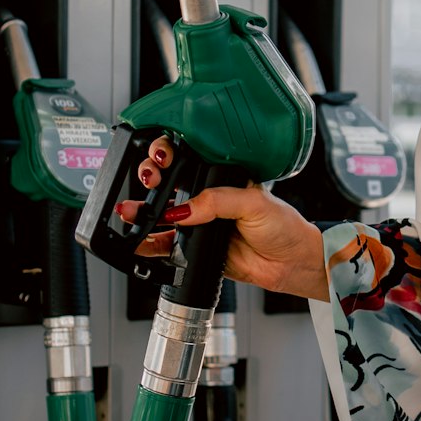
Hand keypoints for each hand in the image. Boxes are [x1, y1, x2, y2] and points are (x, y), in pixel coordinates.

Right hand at [116, 136, 328, 301]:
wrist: (291, 262)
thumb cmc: (284, 226)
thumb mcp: (254, 202)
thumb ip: (218, 202)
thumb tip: (185, 210)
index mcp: (221, 179)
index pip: (188, 161)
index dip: (169, 157)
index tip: (160, 161)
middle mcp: (207, 199)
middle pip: (168, 186)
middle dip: (150, 181)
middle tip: (148, 184)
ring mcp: (200, 225)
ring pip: (162, 216)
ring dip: (142, 213)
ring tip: (129, 211)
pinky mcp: (195, 250)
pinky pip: (166, 247)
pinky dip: (150, 245)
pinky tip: (139, 240)